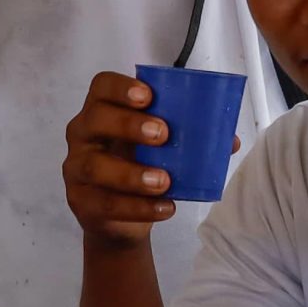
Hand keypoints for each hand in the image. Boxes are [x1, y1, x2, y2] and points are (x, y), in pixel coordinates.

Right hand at [63, 72, 179, 246]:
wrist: (120, 220)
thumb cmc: (139, 168)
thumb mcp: (161, 149)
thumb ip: (190, 139)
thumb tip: (230, 141)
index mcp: (103, 110)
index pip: (101, 87)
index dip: (121, 88)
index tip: (148, 95)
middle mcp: (83, 134)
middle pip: (95, 119)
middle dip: (128, 124)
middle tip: (163, 134)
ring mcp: (77, 168)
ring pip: (95, 166)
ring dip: (132, 173)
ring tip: (164, 181)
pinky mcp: (81, 201)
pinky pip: (105, 203)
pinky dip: (138, 207)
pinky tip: (164, 208)